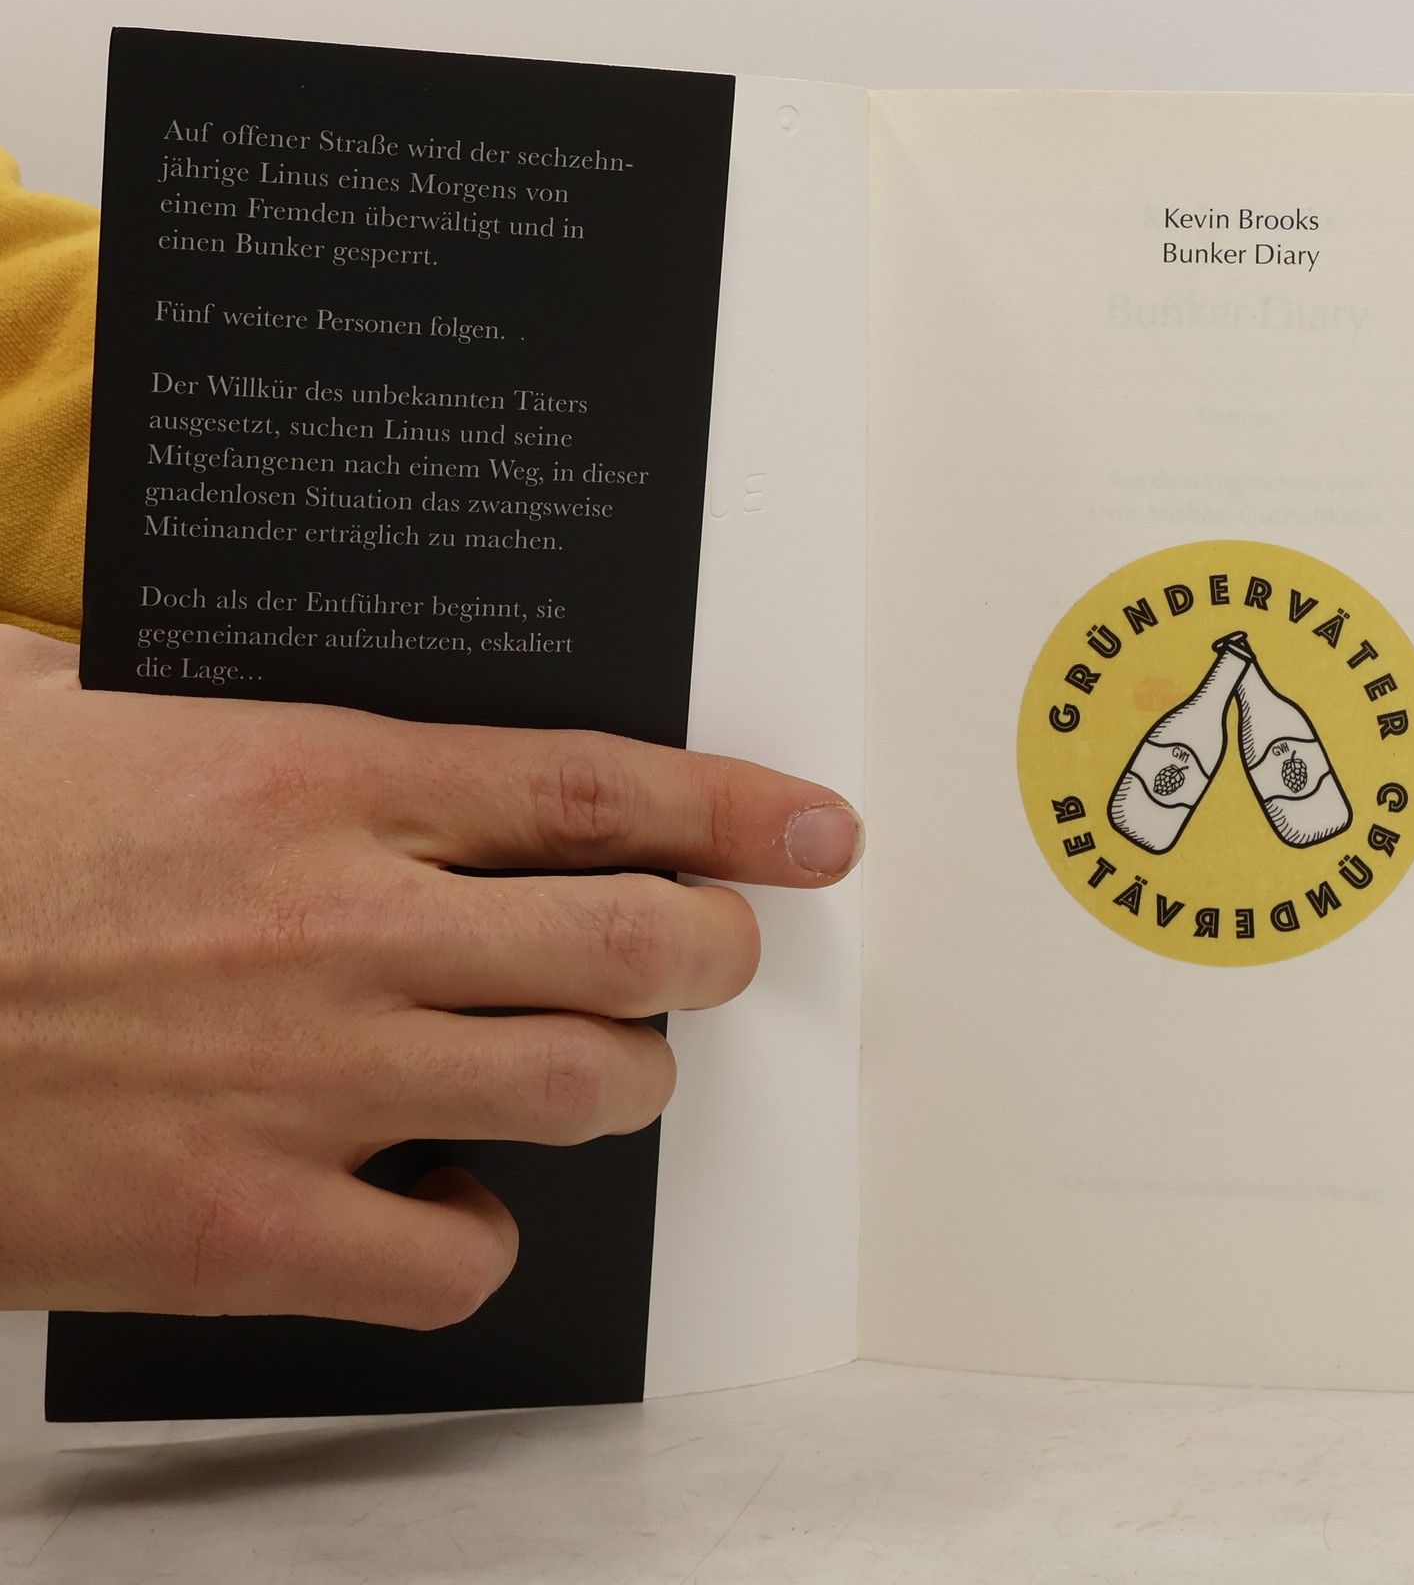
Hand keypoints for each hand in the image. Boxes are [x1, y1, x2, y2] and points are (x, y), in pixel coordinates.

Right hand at [0, 628, 860, 1325]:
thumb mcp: (61, 716)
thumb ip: (195, 699)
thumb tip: (234, 675)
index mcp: (312, 786)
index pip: (591, 788)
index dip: (732, 809)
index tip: (818, 828)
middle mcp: (342, 927)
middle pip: (633, 938)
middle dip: (717, 947)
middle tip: (724, 948)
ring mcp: (305, 1085)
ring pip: (582, 1086)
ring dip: (624, 1080)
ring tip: (601, 1066)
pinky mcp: (240, 1231)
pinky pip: (453, 1258)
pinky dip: (479, 1238)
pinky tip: (442, 1204)